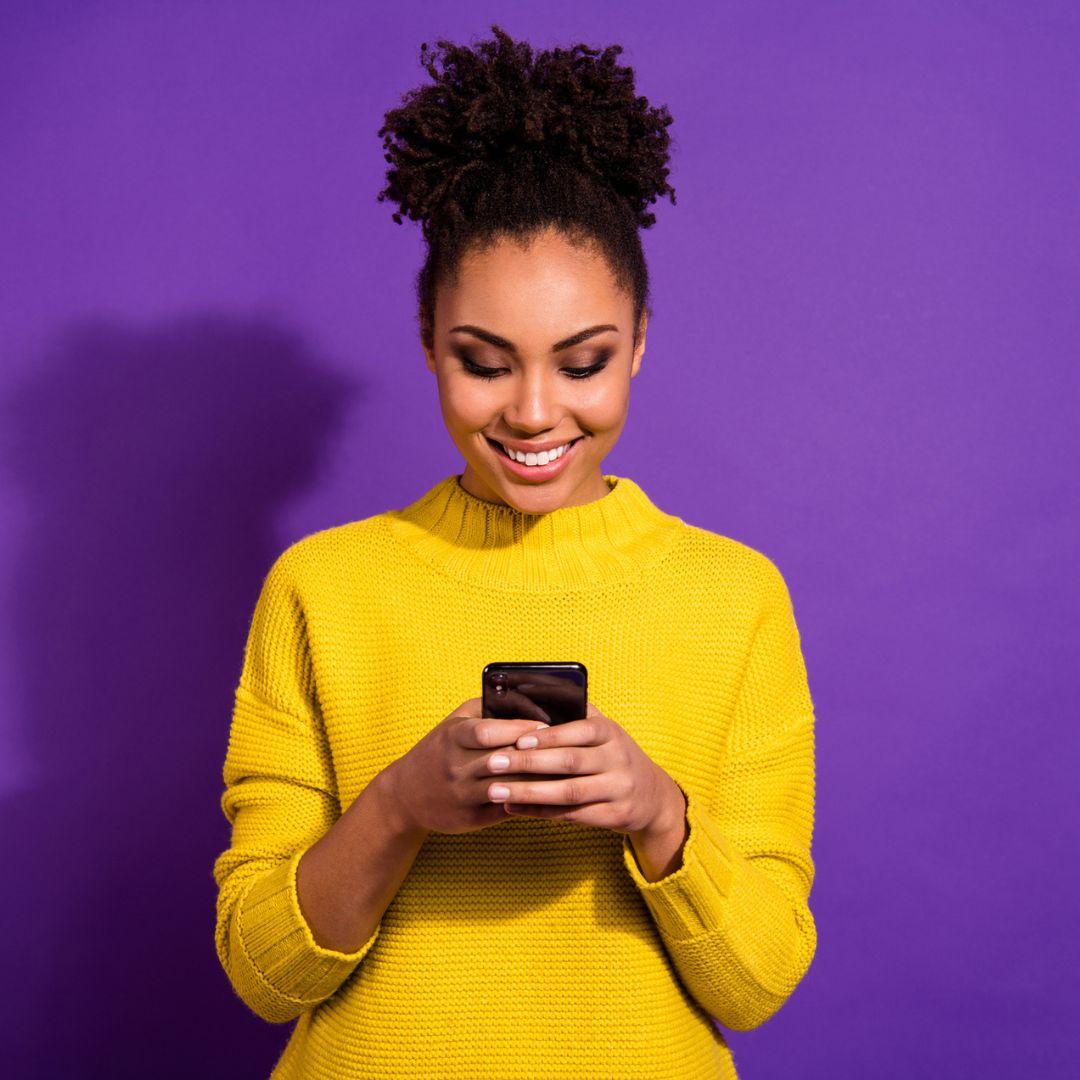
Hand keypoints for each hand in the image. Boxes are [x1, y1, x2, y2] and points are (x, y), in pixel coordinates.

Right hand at [380, 697, 549, 835]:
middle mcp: (454, 766)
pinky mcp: (469, 819)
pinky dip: (528, 802)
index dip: (518, 729)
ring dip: (536, 780)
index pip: (487, 732)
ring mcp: (461, 795)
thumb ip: (487, 708)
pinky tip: (549, 795)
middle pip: (501, 760)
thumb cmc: (440, 749)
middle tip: (565, 748)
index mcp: (452, 737)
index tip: (545, 726)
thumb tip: (529, 697)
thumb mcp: (455, 722)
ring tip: (563, 772)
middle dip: (534, 755)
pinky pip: (505, 809)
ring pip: (507, 787)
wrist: (405, 795)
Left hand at [483, 702, 686, 839]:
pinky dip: (541, 812)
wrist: (653, 796)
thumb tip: (531, 695)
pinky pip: (573, 815)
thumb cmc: (613, 755)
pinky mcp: (615, 816)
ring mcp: (619, 789)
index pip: (579, 731)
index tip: (518, 739)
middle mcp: (618, 759)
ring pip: (569, 793)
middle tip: (493, 764)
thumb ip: (575, 715)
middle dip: (528, 763)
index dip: (549, 737)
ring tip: (496, 791)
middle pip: (570, 762)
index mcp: (611, 732)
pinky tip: (514, 807)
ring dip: (529, 792)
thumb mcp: (604, 731)